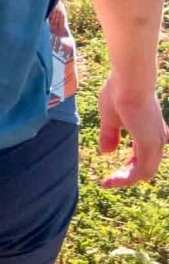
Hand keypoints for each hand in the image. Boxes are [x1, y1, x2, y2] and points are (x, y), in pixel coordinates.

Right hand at [96, 68, 165, 189]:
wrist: (129, 80)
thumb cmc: (119, 92)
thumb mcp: (110, 118)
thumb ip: (110, 136)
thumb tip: (107, 152)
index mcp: (149, 131)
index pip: (142, 156)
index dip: (127, 167)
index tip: (110, 173)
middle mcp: (157, 138)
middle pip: (145, 166)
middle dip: (126, 176)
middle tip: (108, 182)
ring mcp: (155, 142)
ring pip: (145, 171)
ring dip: (126, 180)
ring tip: (108, 183)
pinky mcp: (150, 144)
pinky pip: (142, 170)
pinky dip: (128, 178)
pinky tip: (113, 179)